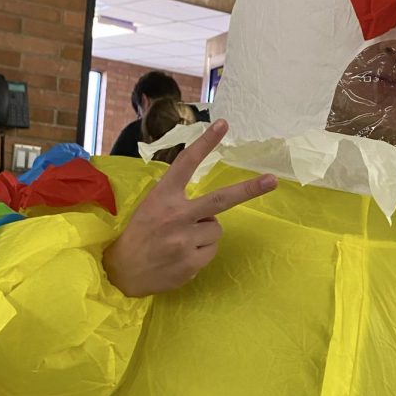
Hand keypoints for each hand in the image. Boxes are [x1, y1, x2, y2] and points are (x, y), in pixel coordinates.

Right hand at [103, 121, 276, 297]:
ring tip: (182, 240)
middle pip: (220, 199)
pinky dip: (202, 251)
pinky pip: (212, 250)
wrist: (123, 271)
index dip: (205, 143)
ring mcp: (184, 240)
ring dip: (206, 233)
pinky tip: (182, 255)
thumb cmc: (141, 234)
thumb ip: (179, 201)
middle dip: (249, 189)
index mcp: (163, 196)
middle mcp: (175, 215)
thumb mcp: (152, 206)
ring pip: (216, 229)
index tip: (223, 124)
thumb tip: (213, 211)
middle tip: (272, 180)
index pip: (186, 164)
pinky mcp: (191, 262)